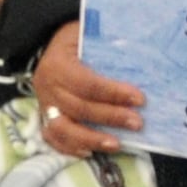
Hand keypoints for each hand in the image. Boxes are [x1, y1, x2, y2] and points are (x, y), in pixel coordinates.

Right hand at [34, 23, 146, 157]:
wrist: (51, 44)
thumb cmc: (77, 40)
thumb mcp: (89, 35)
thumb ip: (108, 49)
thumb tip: (143, 64)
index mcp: (57, 63)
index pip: (87, 83)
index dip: (114, 93)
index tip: (139, 99)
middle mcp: (46, 86)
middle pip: (79, 108)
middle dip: (111, 117)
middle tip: (137, 123)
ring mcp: (43, 103)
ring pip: (63, 129)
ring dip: (91, 139)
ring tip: (117, 145)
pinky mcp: (43, 116)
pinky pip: (53, 138)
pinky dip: (70, 148)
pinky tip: (91, 152)